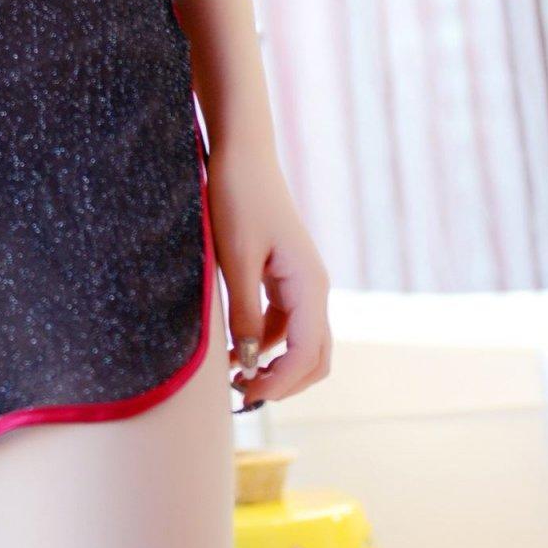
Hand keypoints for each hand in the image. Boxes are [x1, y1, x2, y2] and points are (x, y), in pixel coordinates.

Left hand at [206, 132, 331, 407]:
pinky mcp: (284, 277)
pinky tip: (233, 348)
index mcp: (309, 284)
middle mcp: (313, 287)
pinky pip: (283, 324)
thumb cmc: (238, 198)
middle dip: (286, 382)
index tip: (246, 394)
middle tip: (242, 393)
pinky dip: (265, 343)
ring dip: (274, 365)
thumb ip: (243, 312)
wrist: (241, 153)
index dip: (281, 382)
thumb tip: (249, 362)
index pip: (308, 353)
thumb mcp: (235, 258)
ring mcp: (300, 283)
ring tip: (232, 376)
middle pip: (315, 356)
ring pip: (299, 343)